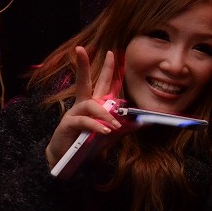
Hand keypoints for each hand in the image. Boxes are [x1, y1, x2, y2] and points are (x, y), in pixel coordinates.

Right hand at [45, 47, 123, 167]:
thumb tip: (143, 122)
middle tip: (79, 49)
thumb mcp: (110, 135)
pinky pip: (83, 122)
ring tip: (114, 126)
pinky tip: (104, 131)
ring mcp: (74, 114)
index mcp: (94, 104)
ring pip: (90, 105)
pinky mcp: (68, 125)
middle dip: (82, 65)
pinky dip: (95, 126)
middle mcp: (82, 105)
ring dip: (105, 114)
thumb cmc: (89, 145)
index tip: (112, 53)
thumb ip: (124, 128)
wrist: (69, 161)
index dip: (107, 69)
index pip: (102, 83)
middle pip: (83, 81)